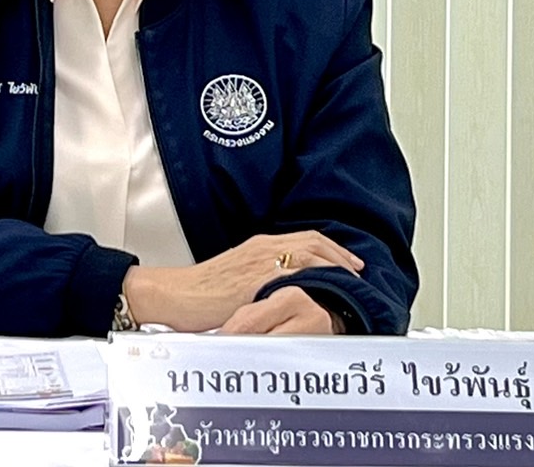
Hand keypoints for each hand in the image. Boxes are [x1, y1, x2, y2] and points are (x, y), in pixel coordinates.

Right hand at [122, 230, 362, 332]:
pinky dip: (318, 278)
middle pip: (313, 241)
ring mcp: (262, 261)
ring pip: (311, 253)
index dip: (329, 248)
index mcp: (258, 246)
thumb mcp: (234, 278)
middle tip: (358, 269)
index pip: (303, 238)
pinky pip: (297, 272)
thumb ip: (257, 278)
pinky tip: (330, 291)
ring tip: (351, 281)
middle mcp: (263, 247)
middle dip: (340, 254)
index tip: (346, 261)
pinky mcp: (259, 278)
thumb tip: (277, 289)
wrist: (176, 294)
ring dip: (335, 265)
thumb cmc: (199, 292)